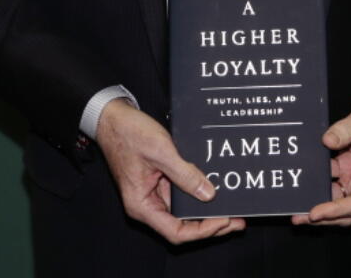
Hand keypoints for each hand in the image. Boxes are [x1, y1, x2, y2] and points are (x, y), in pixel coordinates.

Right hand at [95, 98, 245, 243]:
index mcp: (142, 205)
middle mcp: (147, 204)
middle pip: (182, 225)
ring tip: (232, 206)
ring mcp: (153, 193)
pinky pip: (181, 193)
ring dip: (206, 210)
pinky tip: (215, 188)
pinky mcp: (158, 181)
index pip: (176, 232)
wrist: (113, 117)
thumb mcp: (161, 152)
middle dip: (211, 224)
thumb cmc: (129, 132)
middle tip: (238, 219)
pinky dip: (198, 192)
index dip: (202, 230)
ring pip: (184, 211)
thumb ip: (184, 174)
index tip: (224, 220)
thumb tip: (208, 194)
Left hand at [291, 82, 350, 227]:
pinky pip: (336, 177)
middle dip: (324, 215)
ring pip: (340, 196)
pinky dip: (321, 179)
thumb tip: (327, 141)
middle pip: (347, 208)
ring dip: (320, 198)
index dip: (335, 211)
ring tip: (297, 200)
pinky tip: (305, 174)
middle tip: (298, 216)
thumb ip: (348, 127)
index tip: (314, 213)